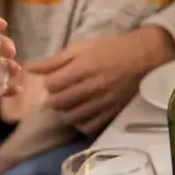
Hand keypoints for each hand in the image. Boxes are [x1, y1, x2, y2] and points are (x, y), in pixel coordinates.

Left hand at [26, 26, 174, 133]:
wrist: (145, 57)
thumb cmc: (111, 48)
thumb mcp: (82, 48)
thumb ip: (55, 60)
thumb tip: (29, 69)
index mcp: (83, 68)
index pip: (51, 85)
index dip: (49, 83)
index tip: (56, 80)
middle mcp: (92, 87)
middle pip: (58, 102)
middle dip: (55, 97)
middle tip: (61, 91)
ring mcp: (103, 102)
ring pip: (70, 117)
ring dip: (66, 111)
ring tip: (71, 103)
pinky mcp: (112, 112)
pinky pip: (88, 126)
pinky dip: (80, 122)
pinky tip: (82, 113)